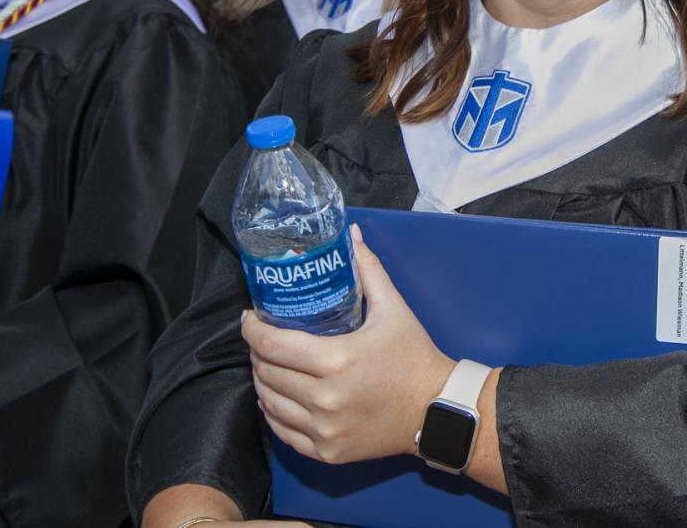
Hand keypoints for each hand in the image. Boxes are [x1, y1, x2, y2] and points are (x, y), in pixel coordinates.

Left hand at [242, 223, 454, 464]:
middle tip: (262, 338)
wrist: (436, 409)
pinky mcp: (328, 451)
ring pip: (270, 403)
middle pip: (267, 373)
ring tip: (268, 364)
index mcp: (337, 361)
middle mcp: (325, 399)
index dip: (252, 330)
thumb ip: (368, 270)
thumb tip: (351, 235)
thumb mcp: (393, 309)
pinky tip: (275, 397)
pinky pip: (284, 432)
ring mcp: (325, 429)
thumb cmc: (413, 356)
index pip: (273, 346)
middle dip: (258, 352)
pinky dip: (274, 412)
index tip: (250, 318)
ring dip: (262, 381)